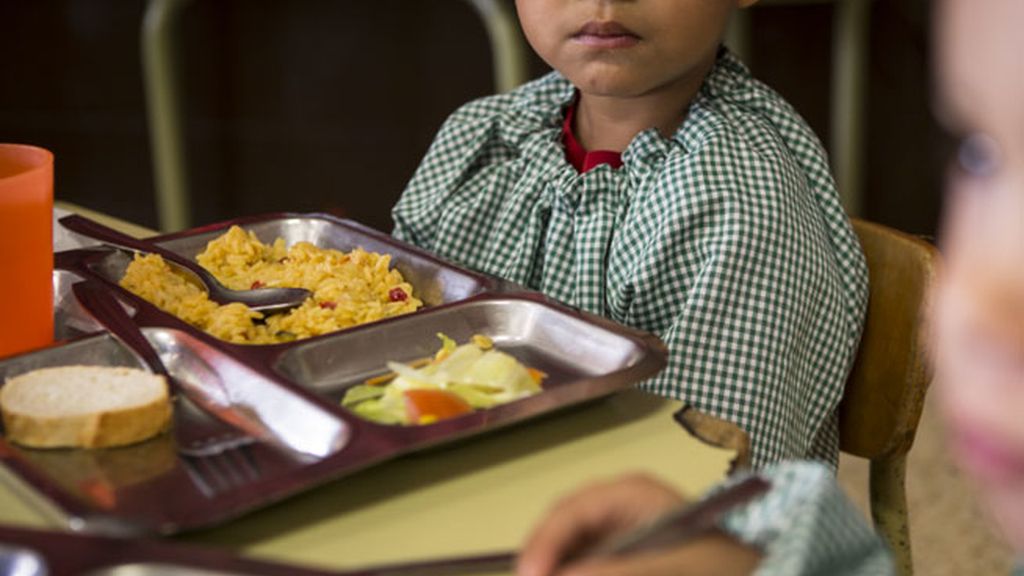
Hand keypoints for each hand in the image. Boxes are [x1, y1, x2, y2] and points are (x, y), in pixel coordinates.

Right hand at [516, 474, 761, 575]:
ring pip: (568, 552)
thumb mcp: (669, 566)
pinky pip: (585, 562)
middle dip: (543, 560)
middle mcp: (614, 508)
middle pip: (561, 532)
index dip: (544, 544)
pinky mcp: (618, 556)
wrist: (748, 569)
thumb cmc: (719, 564)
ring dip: (556, 566)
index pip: (570, 512)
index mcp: (628, 493)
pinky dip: (572, 570)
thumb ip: (615, 571)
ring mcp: (614, 534)